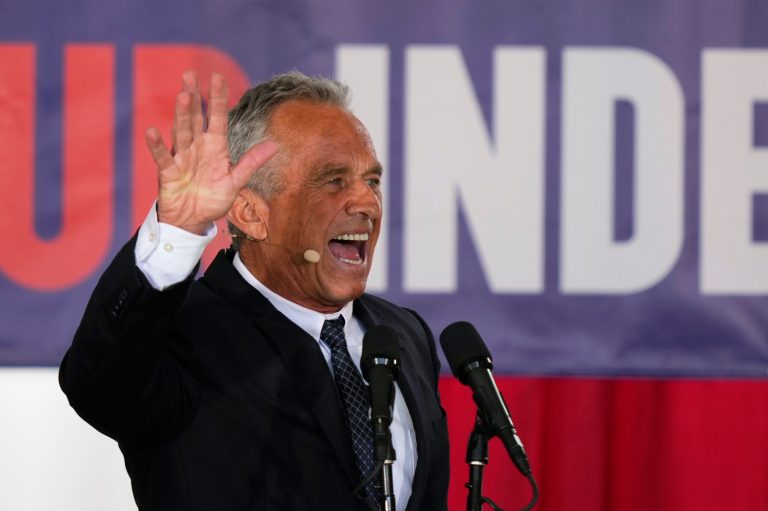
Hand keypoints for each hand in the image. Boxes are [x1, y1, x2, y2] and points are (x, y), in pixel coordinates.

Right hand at [145, 71, 277, 234]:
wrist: (193, 220)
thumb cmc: (213, 199)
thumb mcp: (236, 181)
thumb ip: (251, 162)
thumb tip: (275, 145)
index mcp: (215, 147)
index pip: (217, 118)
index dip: (218, 98)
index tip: (217, 77)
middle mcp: (197, 147)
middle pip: (195, 118)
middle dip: (195, 98)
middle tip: (191, 75)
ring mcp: (181, 158)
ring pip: (181, 132)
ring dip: (182, 115)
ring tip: (184, 95)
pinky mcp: (168, 172)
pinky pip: (162, 157)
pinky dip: (157, 146)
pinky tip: (153, 131)